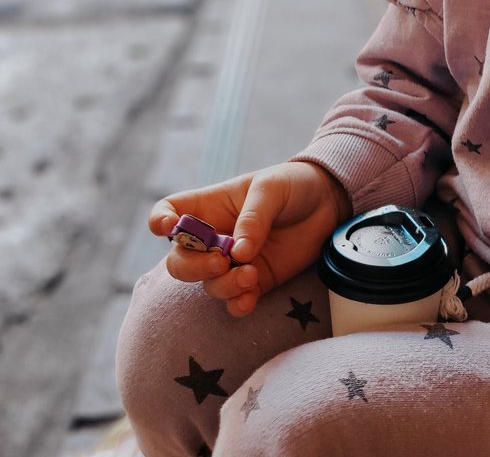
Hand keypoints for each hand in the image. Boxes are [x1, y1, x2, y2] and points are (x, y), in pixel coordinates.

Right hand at [150, 160, 350, 316]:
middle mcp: (215, 237)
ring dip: (223, 286)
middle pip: (180, 261)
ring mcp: (233, 262)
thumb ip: (253, 217)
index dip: (161, 220)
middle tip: (222, 262)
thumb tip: (238, 254)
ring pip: (208, 285)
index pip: (170, 212)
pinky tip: (250, 298)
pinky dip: (238, 304)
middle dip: (193, 267)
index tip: (168, 228)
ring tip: (251, 275)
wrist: (328, 203)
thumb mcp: (271, 189)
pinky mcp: (255, 282)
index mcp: (210, 206)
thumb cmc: (293, 185)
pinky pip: (234, 302)